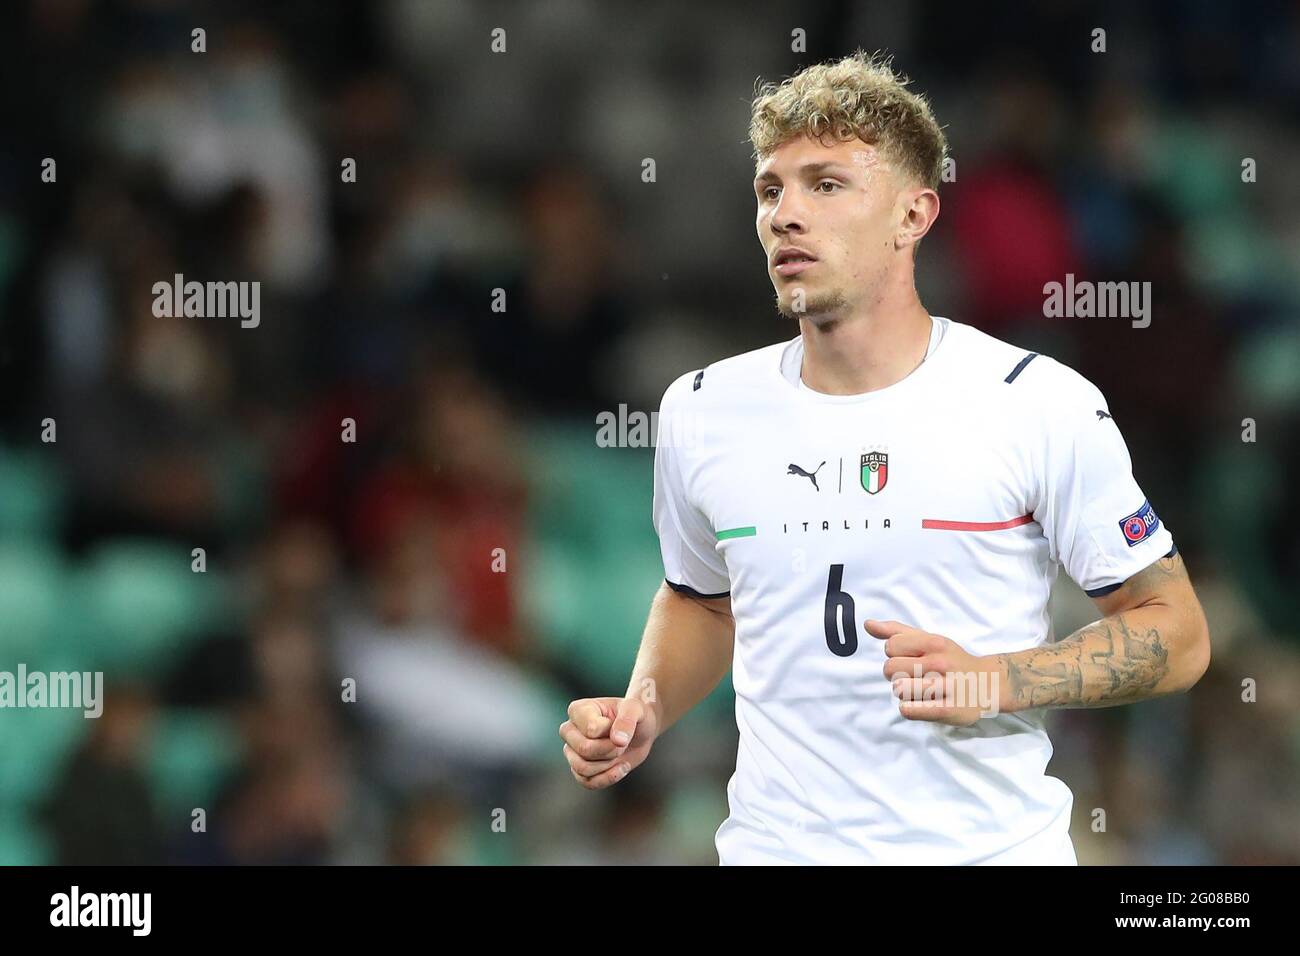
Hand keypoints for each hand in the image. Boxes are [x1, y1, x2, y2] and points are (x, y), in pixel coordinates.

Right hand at [559, 693, 659, 789]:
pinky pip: (587, 782)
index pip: (591, 730)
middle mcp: (569, 730)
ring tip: (620, 754)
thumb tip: (617, 740)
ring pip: (582, 768)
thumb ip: (627, 720)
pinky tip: (621, 768)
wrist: (641, 731)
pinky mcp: (578, 768)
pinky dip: (607, 779)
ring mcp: (572, 750)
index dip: (612, 733)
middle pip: (584, 749)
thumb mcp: (636, 709)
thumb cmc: (635, 715)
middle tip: (623, 743)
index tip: (621, 727)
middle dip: (611, 750)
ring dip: (608, 765)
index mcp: (578, 710)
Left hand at [867, 619, 1005, 725]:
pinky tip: (919, 704)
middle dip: (895, 674)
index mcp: (935, 642)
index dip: (894, 653)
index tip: (908, 658)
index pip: (891, 645)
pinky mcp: (948, 710)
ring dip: (903, 692)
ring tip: (918, 690)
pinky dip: (908, 708)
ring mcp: (945, 687)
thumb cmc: (951, 660)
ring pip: (899, 689)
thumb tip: (868, 624)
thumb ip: (897, 631)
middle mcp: (940, 663)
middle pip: (890, 668)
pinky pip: (909, 710)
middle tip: (913, 676)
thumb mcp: (929, 639)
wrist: (987, 683)